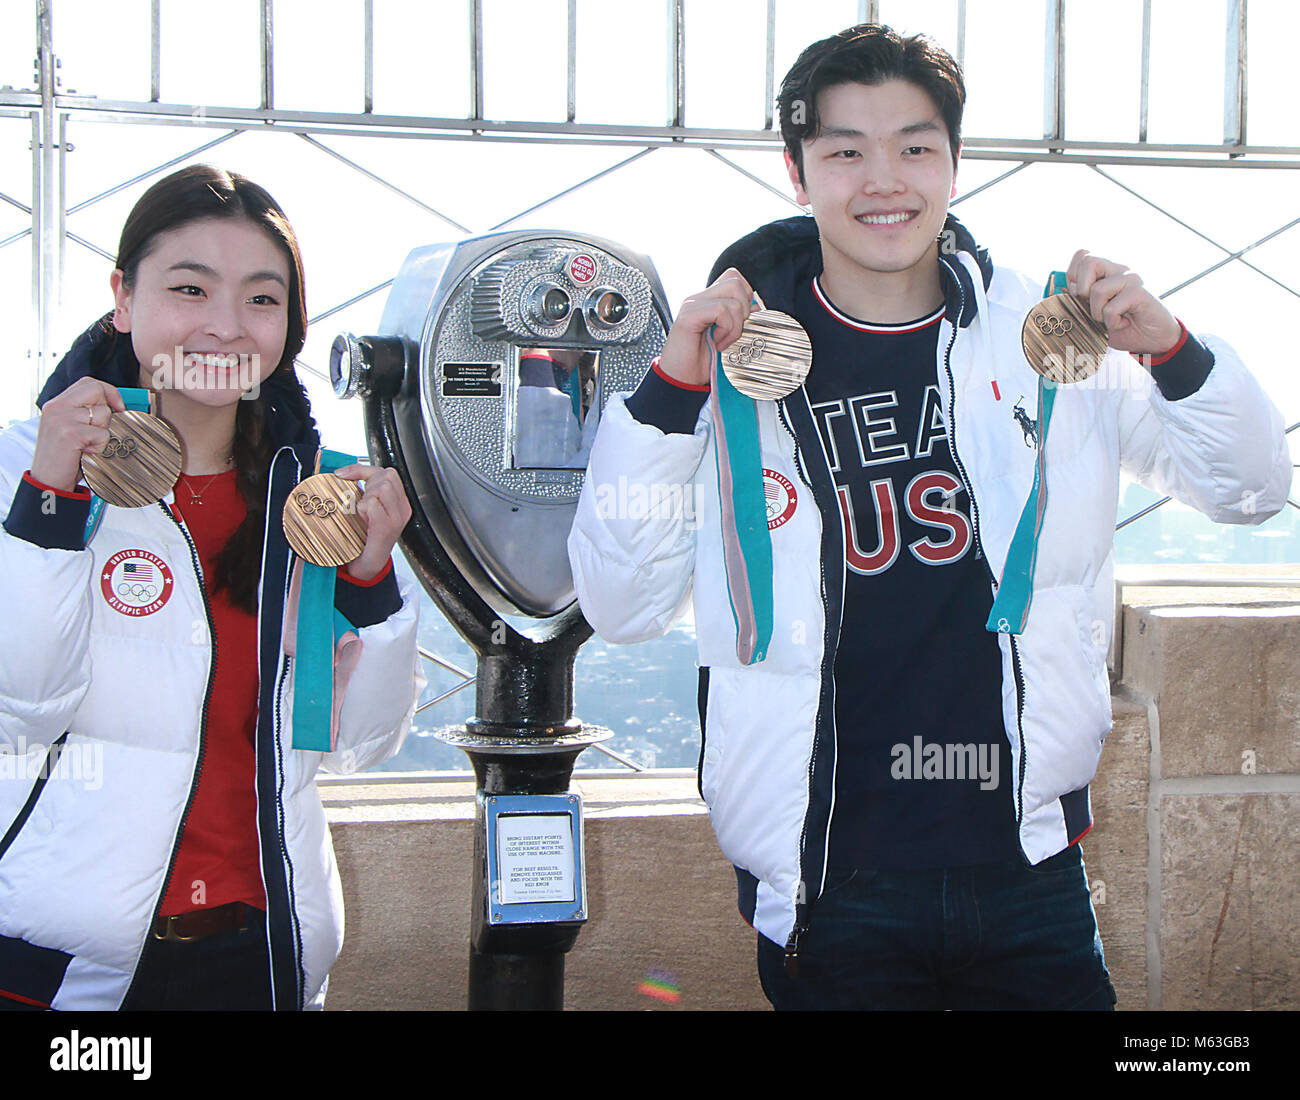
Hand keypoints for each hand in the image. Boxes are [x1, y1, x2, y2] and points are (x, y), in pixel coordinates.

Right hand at [30, 378, 127, 491]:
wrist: (48, 482)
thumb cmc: (66, 458)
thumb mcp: (72, 429)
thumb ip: (86, 413)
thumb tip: (120, 406)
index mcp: (57, 404)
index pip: (89, 383)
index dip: (109, 392)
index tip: (118, 407)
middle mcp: (56, 407)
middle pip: (98, 391)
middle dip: (108, 411)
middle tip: (99, 430)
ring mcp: (61, 418)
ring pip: (104, 414)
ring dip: (103, 433)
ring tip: (87, 445)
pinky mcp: (69, 433)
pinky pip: (103, 434)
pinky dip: (101, 447)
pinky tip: (86, 453)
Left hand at [333, 464, 411, 581]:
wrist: (367, 566)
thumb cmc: (364, 539)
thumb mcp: (367, 511)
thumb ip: (364, 492)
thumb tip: (344, 472)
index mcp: (400, 503)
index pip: (388, 473)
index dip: (363, 469)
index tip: (343, 474)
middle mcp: (403, 509)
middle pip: (387, 476)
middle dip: (368, 484)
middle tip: (361, 502)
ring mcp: (397, 518)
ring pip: (381, 488)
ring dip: (365, 498)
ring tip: (363, 513)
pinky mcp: (387, 527)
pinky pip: (372, 504)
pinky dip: (361, 510)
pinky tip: (363, 521)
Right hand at [658, 268, 761, 386]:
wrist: (683, 380)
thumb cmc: (704, 362)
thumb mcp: (731, 338)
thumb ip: (742, 320)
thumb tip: (758, 307)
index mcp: (709, 301)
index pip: (734, 278)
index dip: (746, 298)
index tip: (741, 323)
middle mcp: (700, 298)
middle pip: (736, 281)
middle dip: (745, 309)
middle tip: (734, 331)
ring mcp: (693, 305)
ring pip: (733, 295)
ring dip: (735, 324)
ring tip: (723, 341)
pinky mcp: (689, 315)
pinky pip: (721, 310)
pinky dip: (726, 329)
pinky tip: (717, 343)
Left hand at [1067, 250, 1181, 356]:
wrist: (1151, 340)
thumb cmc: (1122, 326)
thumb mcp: (1092, 315)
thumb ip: (1077, 301)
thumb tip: (1056, 292)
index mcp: (1106, 272)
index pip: (1082, 255)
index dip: (1073, 275)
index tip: (1079, 296)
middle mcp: (1118, 271)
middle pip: (1089, 260)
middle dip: (1081, 289)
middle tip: (1091, 305)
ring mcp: (1130, 280)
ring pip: (1097, 289)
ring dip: (1097, 313)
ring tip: (1109, 319)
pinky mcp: (1139, 293)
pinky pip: (1111, 307)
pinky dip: (1111, 322)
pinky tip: (1122, 323)